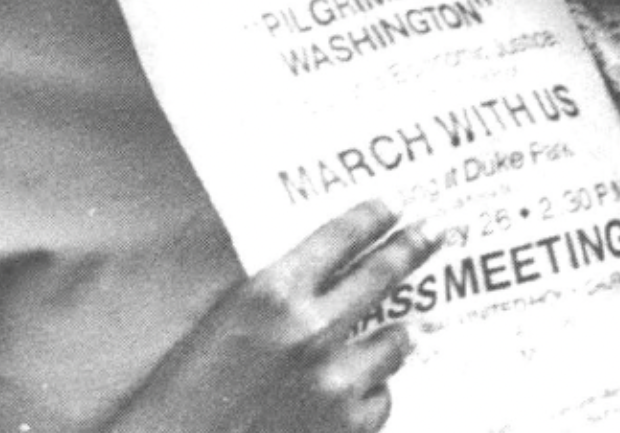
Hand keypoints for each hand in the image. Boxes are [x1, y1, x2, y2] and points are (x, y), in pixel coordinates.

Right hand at [119, 199, 441, 432]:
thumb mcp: (221, 323)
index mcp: (270, 293)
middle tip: (433, 232)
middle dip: (411, 248)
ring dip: (403, 328)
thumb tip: (319, 279)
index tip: (391, 208)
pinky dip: (375, 390)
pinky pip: (382, 396)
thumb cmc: (186, 394)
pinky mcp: (347, 424)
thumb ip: (273, 297)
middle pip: (381, 273)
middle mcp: (310, 328)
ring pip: (396, 339)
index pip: (338, 238)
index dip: (371, 219)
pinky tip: (363, 389)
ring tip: (412, 323)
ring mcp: (335, 379)